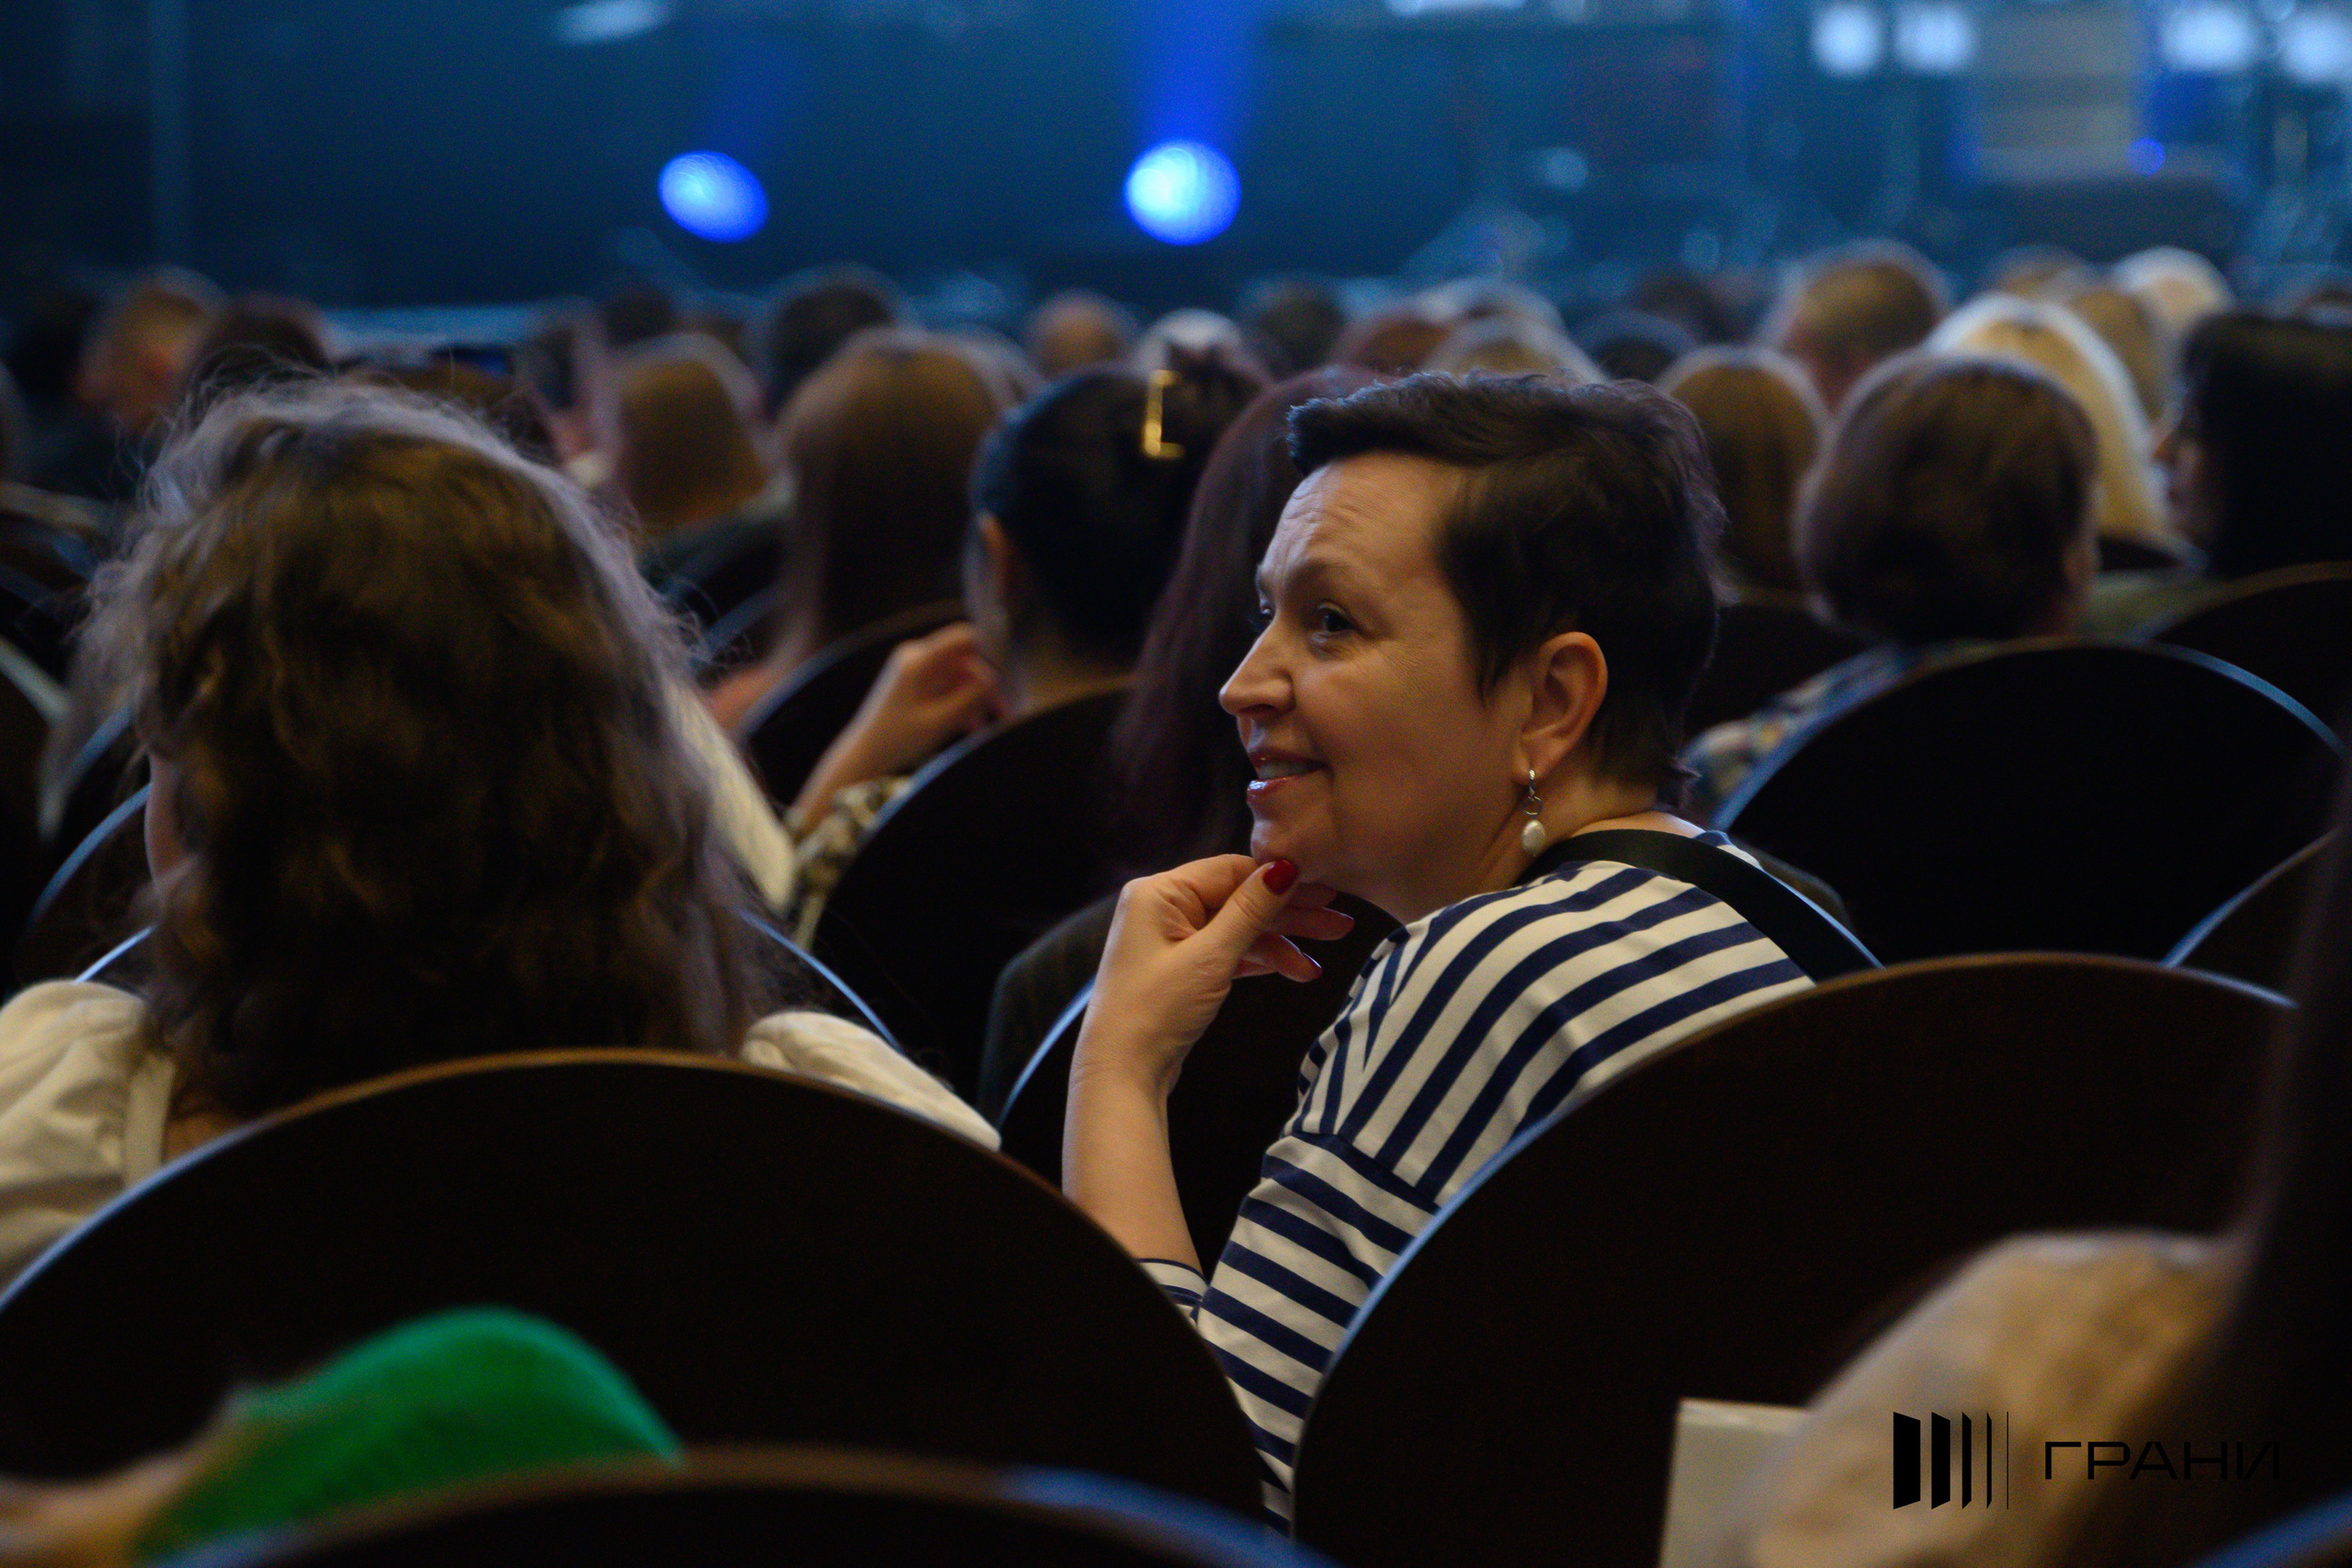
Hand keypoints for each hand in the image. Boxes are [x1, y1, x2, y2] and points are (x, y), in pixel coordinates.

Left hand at [792, 623, 1002, 823]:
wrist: (867, 754)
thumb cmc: (898, 739)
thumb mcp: (940, 720)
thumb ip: (970, 697)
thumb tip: (996, 679)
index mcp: (918, 660)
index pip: (964, 638)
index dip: (989, 650)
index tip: (1007, 673)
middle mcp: (916, 657)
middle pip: (965, 661)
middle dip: (985, 686)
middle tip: (1003, 710)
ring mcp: (916, 670)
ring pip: (959, 676)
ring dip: (974, 698)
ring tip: (985, 725)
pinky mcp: (916, 683)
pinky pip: (947, 686)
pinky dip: (960, 702)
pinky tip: (971, 725)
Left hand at [1076, 856, 1354, 1100]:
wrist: (1122, 1073)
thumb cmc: (1156, 1009)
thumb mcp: (1210, 956)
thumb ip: (1250, 910)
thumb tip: (1286, 866)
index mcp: (1161, 892)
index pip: (1231, 871)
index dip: (1281, 879)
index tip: (1326, 890)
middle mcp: (1164, 908)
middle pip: (1239, 900)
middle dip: (1289, 915)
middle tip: (1339, 925)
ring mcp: (1173, 939)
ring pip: (1238, 929)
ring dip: (1280, 944)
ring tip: (1322, 960)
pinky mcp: (1182, 968)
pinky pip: (1228, 953)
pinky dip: (1259, 961)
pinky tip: (1295, 971)